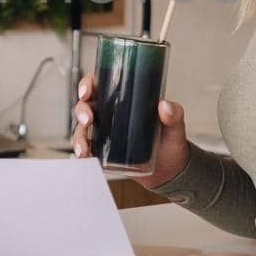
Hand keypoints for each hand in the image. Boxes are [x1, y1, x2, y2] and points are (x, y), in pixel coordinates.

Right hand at [70, 72, 189, 187]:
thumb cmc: (171, 143)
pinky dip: (83, 152)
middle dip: (81, 110)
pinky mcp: (104, 151)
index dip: (88, 83)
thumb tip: (165, 106)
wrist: (171, 171)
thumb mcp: (176, 126)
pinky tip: (85, 157)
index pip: (101, 83)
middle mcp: (112, 113)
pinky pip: (87, 148)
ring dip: (78, 136)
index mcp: (126, 100)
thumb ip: (174, 114)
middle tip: (88, 119)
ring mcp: (106, 132)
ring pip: (82, 128)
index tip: (87, 92)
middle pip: (86, 104)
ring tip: (85, 147)